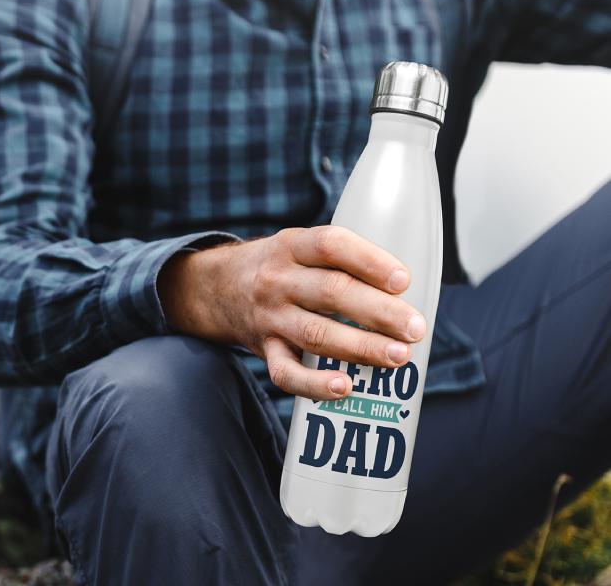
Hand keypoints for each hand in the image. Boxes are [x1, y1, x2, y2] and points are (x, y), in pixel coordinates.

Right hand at [158, 226, 425, 400]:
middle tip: (415, 328)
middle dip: (379, 312)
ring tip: (398, 357)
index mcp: (292, 246)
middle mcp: (278, 280)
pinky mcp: (265, 350)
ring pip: (316, 333)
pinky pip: (287, 373)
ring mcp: (270, 318)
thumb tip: (407, 289)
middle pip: (331, 292)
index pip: (331, 245)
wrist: (217, 289)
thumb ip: (342, 259)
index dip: (369, 261)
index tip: (403, 280)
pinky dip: (315, 384)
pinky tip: (345, 388)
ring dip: (361, 347)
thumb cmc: (281, 268)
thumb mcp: (300, 246)